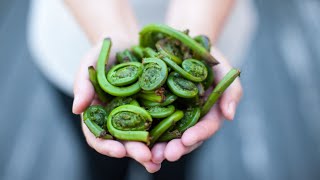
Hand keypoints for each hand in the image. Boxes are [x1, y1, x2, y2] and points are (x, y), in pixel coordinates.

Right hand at [72, 42, 160, 172]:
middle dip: (135, 151)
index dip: (107, 146)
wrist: (126, 42)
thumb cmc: (103, 53)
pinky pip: (162, 120)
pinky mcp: (155, 106)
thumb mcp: (89, 64)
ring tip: (163, 157)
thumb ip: (82, 84)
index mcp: (100, 114)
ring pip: (144, 136)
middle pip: (124, 141)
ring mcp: (137, 114)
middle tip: (148, 158)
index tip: (119, 151)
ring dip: (153, 149)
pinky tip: (178, 138)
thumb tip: (76, 109)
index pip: (98, 137)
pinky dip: (168, 131)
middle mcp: (118, 119)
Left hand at [150, 47, 242, 163]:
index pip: (206, 127)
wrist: (181, 42)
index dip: (198, 134)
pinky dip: (143, 133)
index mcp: (207, 111)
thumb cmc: (206, 55)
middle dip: (176, 148)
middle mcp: (190, 117)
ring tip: (149, 155)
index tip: (187, 139)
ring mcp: (171, 114)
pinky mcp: (154, 108)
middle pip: (185, 138)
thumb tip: (230, 116)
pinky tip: (135, 140)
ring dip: (159, 147)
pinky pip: (149, 122)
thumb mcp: (223, 68)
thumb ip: (231, 90)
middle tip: (165, 155)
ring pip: (166, 136)